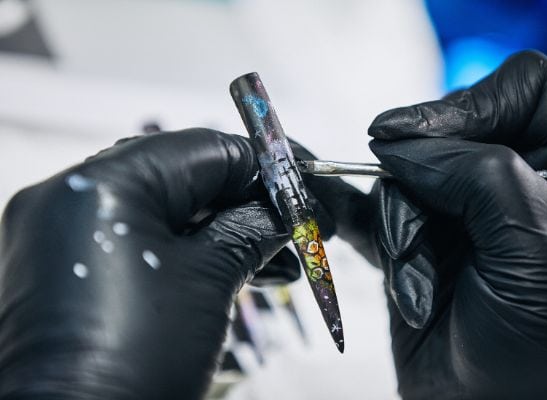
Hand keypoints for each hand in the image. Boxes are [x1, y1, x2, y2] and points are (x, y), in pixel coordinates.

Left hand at [0, 129, 305, 398]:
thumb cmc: (138, 359)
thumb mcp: (210, 281)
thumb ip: (251, 229)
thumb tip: (286, 210)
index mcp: (103, 184)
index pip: (203, 148)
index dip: (264, 166)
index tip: (304, 184)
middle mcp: (73, 195)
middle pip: (183, 177)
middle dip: (247, 202)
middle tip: (294, 223)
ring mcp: (67, 232)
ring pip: (166, 212)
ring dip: (225, 232)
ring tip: (279, 259)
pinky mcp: (73, 265)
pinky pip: (144, 241)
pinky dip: (191, 252)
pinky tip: (240, 271)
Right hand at [368, 51, 546, 398]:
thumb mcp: (536, 241)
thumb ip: (475, 171)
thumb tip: (398, 140)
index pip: (523, 92)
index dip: (469, 103)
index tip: (414, 137)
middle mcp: (515, 183)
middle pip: (448, 133)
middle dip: (424, 179)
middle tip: (419, 226)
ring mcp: (461, 215)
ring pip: (403, 179)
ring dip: (403, 232)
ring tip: (422, 288)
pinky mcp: (417, 245)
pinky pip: (373, 214)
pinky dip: (356, 221)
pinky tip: (337, 220)